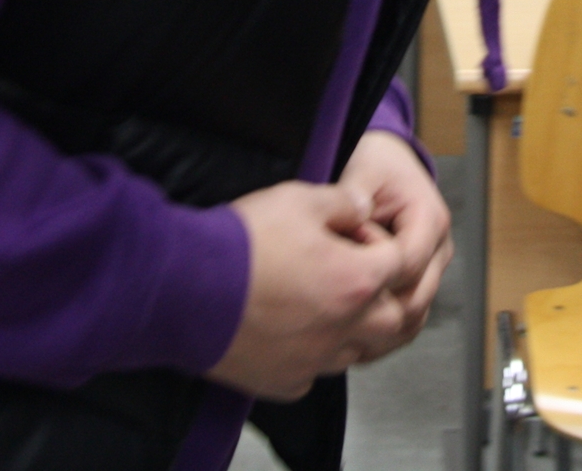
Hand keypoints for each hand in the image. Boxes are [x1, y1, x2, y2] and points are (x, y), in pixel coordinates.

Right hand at [207, 181, 408, 400]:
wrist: (181, 289)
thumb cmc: (238, 245)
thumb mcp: (298, 198)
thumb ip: (343, 202)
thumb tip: (362, 207)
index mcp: (356, 282)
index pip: (400, 264)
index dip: (380, 243)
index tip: (353, 234)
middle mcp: (344, 329)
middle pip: (392, 318)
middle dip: (382, 293)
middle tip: (353, 271)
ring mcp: (314, 361)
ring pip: (356, 351)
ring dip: (351, 327)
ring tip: (323, 300)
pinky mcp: (284, 381)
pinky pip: (313, 373)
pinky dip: (312, 354)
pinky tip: (291, 331)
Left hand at [337, 130, 452, 362]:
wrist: (390, 164)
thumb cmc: (377, 167)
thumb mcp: (363, 171)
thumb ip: (355, 195)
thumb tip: (351, 212)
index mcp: (430, 220)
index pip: (409, 265)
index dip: (375, 274)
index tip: (342, 274)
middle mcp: (439, 246)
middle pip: (416, 297)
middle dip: (377, 307)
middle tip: (336, 311)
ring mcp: (434, 266)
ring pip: (415, 313)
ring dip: (382, 324)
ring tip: (343, 328)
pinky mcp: (423, 279)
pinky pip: (410, 313)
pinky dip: (386, 327)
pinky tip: (355, 333)